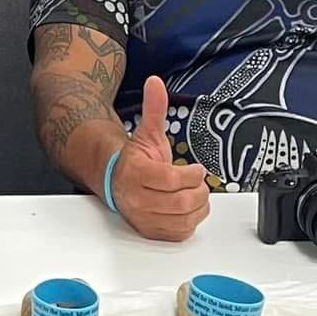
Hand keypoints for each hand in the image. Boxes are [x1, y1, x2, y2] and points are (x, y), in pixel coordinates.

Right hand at [109, 76, 210, 242]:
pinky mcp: (152, 232)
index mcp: (136, 174)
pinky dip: (192, 220)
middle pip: (181, 202)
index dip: (191, 175)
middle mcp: (138, 200)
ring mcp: (145, 218)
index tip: (196, 169)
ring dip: (198, 205)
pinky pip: (181, 232)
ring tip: (194, 194)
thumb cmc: (136, 161)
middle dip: (198, 191)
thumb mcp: (147, 133)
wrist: (117, 182)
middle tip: (198, 182)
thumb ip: (153, 108)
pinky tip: (188, 208)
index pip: (172, 180)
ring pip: (184, 218)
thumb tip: (155, 83)